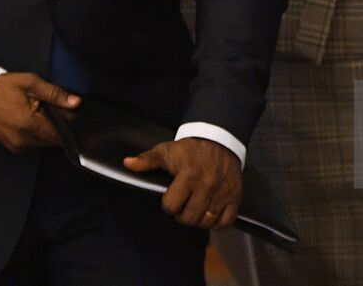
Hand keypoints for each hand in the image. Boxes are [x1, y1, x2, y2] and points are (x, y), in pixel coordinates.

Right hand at [0, 71, 78, 154]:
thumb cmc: (2, 87)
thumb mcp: (31, 83)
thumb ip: (55, 94)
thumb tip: (75, 102)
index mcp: (28, 124)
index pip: (60, 133)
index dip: (68, 124)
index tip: (69, 114)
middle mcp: (23, 140)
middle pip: (53, 140)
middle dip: (57, 126)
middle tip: (49, 109)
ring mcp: (17, 146)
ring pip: (44, 143)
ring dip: (46, 131)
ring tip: (37, 113)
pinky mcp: (13, 147)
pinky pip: (33, 144)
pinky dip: (36, 134)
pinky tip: (30, 120)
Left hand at [124, 138, 242, 229]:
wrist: (219, 138)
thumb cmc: (190, 148)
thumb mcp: (166, 150)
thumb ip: (146, 160)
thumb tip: (127, 163)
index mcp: (188, 175)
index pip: (171, 206)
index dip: (168, 205)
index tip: (170, 200)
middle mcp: (207, 185)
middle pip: (189, 218)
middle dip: (182, 215)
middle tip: (182, 207)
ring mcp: (222, 192)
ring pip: (206, 222)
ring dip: (198, 220)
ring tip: (195, 210)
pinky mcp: (235, 195)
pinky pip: (226, 221)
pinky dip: (218, 223)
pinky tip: (211, 214)